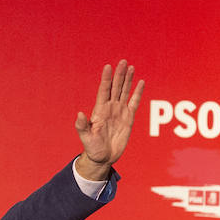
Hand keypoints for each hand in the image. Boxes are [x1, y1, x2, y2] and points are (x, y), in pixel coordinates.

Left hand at [74, 60, 144, 179]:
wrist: (103, 157)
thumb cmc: (92, 148)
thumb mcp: (86, 138)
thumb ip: (82, 126)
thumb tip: (79, 114)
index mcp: (99, 110)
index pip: (104, 90)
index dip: (106, 79)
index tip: (108, 66)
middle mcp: (110, 108)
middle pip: (115, 87)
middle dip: (119, 75)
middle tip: (123, 62)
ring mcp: (119, 111)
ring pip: (124, 92)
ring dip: (127, 80)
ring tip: (130, 67)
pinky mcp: (128, 118)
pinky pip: (134, 102)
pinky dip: (137, 93)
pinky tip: (140, 82)